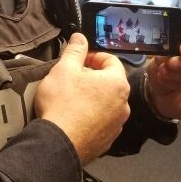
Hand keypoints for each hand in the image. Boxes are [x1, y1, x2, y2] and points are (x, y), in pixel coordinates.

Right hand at [34, 33, 129, 164]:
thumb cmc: (63, 106)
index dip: (93, 56)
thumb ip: (75, 50)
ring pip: (105, 103)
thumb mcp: (64, 69)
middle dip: (91, 77)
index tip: (80, 58)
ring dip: (91, 97)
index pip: (111, 60)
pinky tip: (73, 116)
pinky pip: (101, 121)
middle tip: (72, 77)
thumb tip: (80, 38)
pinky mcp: (107, 140)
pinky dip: (90, 116)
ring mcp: (116, 124)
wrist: (58, 144)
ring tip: (70, 98)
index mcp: (116, 83)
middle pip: (109, 82)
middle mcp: (122, 104)